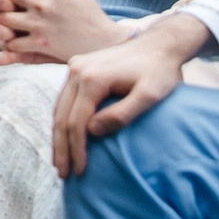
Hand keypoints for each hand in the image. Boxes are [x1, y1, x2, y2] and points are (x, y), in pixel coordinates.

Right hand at [50, 13, 212, 176]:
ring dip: (58, 136)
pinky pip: (64, 99)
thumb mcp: (150, 96)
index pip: (77, 122)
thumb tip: (92, 131)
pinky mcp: (78, 67)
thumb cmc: (160, 72)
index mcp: (92, 78)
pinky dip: (62, 120)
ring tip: (60, 161)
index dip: (77, 149)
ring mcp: (75, 67)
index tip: (80, 172)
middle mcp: (77, 70)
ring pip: (59, 108)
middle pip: (62, 117)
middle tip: (63, 174)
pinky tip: (65, 136)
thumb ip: (123, 114)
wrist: (160, 44)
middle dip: (62, 148)